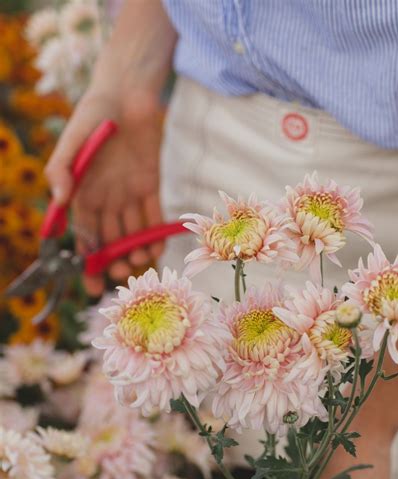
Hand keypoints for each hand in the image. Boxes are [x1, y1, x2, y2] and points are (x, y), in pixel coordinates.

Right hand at [45, 87, 163, 294]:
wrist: (128, 93)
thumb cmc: (94, 113)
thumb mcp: (72, 140)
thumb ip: (61, 170)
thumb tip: (60, 202)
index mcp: (83, 194)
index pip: (84, 236)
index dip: (89, 263)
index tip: (94, 287)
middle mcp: (105, 199)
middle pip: (110, 240)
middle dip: (115, 263)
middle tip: (122, 277)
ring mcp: (128, 194)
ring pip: (132, 233)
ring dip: (136, 253)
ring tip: (140, 263)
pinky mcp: (150, 186)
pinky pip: (153, 217)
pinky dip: (156, 235)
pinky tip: (157, 250)